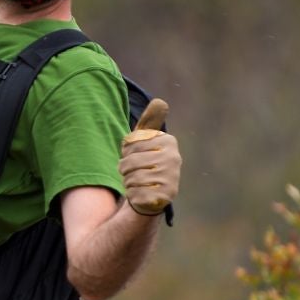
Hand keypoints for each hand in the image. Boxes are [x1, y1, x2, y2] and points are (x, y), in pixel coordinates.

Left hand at [119, 97, 177, 216]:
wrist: (152, 194)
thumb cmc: (145, 162)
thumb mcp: (145, 140)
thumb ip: (150, 122)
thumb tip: (160, 101)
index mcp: (168, 142)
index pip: (130, 145)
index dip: (126, 152)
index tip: (136, 155)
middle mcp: (173, 159)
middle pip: (129, 162)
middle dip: (125, 169)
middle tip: (134, 171)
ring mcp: (171, 179)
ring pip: (131, 178)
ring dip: (129, 182)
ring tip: (138, 182)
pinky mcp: (165, 197)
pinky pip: (135, 193)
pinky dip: (133, 195)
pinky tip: (142, 194)